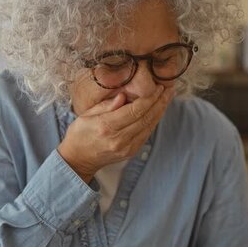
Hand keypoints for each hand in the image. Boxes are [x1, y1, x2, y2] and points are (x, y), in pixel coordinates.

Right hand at [57, 85, 173, 182]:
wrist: (78, 159)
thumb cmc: (79, 133)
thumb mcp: (86, 115)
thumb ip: (106, 105)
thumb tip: (124, 96)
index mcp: (106, 126)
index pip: (134, 110)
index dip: (149, 98)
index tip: (158, 87)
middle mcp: (118, 139)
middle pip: (145, 118)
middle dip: (159, 102)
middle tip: (169, 89)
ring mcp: (126, 147)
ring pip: (149, 126)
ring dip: (160, 111)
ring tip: (167, 97)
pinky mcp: (131, 152)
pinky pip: (146, 133)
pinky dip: (153, 120)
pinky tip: (158, 110)